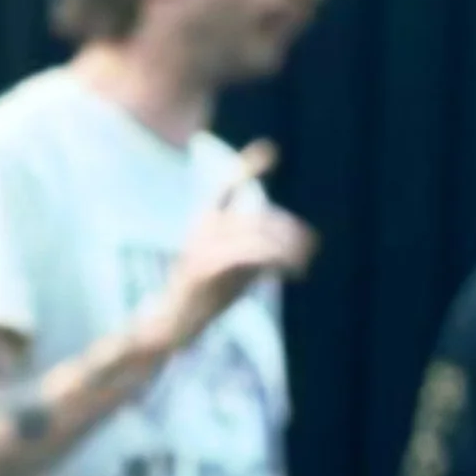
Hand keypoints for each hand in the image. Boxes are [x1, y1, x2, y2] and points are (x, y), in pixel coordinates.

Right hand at [146, 143, 317, 355]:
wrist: (167, 324)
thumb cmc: (202, 298)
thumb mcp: (229, 270)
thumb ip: (254, 253)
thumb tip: (289, 247)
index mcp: (206, 224)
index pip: (227, 187)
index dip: (246, 167)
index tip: (269, 151)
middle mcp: (204, 230)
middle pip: (258, 217)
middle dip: (287, 230)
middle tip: (308, 246)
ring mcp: (203, 248)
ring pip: (257, 235)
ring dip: (286, 247)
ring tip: (302, 261)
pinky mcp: (206, 268)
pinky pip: (250, 255)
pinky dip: (278, 261)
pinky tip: (294, 273)